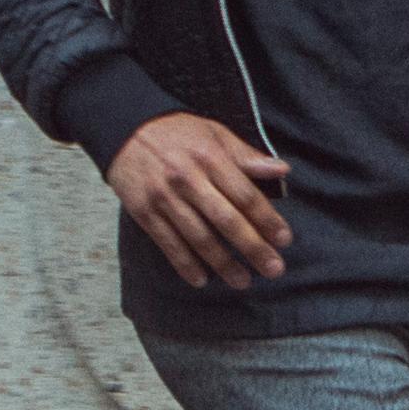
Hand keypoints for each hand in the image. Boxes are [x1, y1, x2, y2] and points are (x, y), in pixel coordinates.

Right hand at [108, 111, 290, 289]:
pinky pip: (168, 243)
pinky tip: (201, 279)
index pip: (245, 195)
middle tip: (273, 269)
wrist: (125, 128)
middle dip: (252, 248)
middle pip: (226, 220)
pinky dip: (185, 264)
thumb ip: (247, 156)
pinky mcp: (144, 212)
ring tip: (242, 281)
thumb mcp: (215, 134)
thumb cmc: (177, 133)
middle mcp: (188, 180)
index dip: (267, 220)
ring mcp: (164, 198)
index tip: (284, 240)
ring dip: (223, 263)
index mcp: (210, 158)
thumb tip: (282, 170)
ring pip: (198, 237)